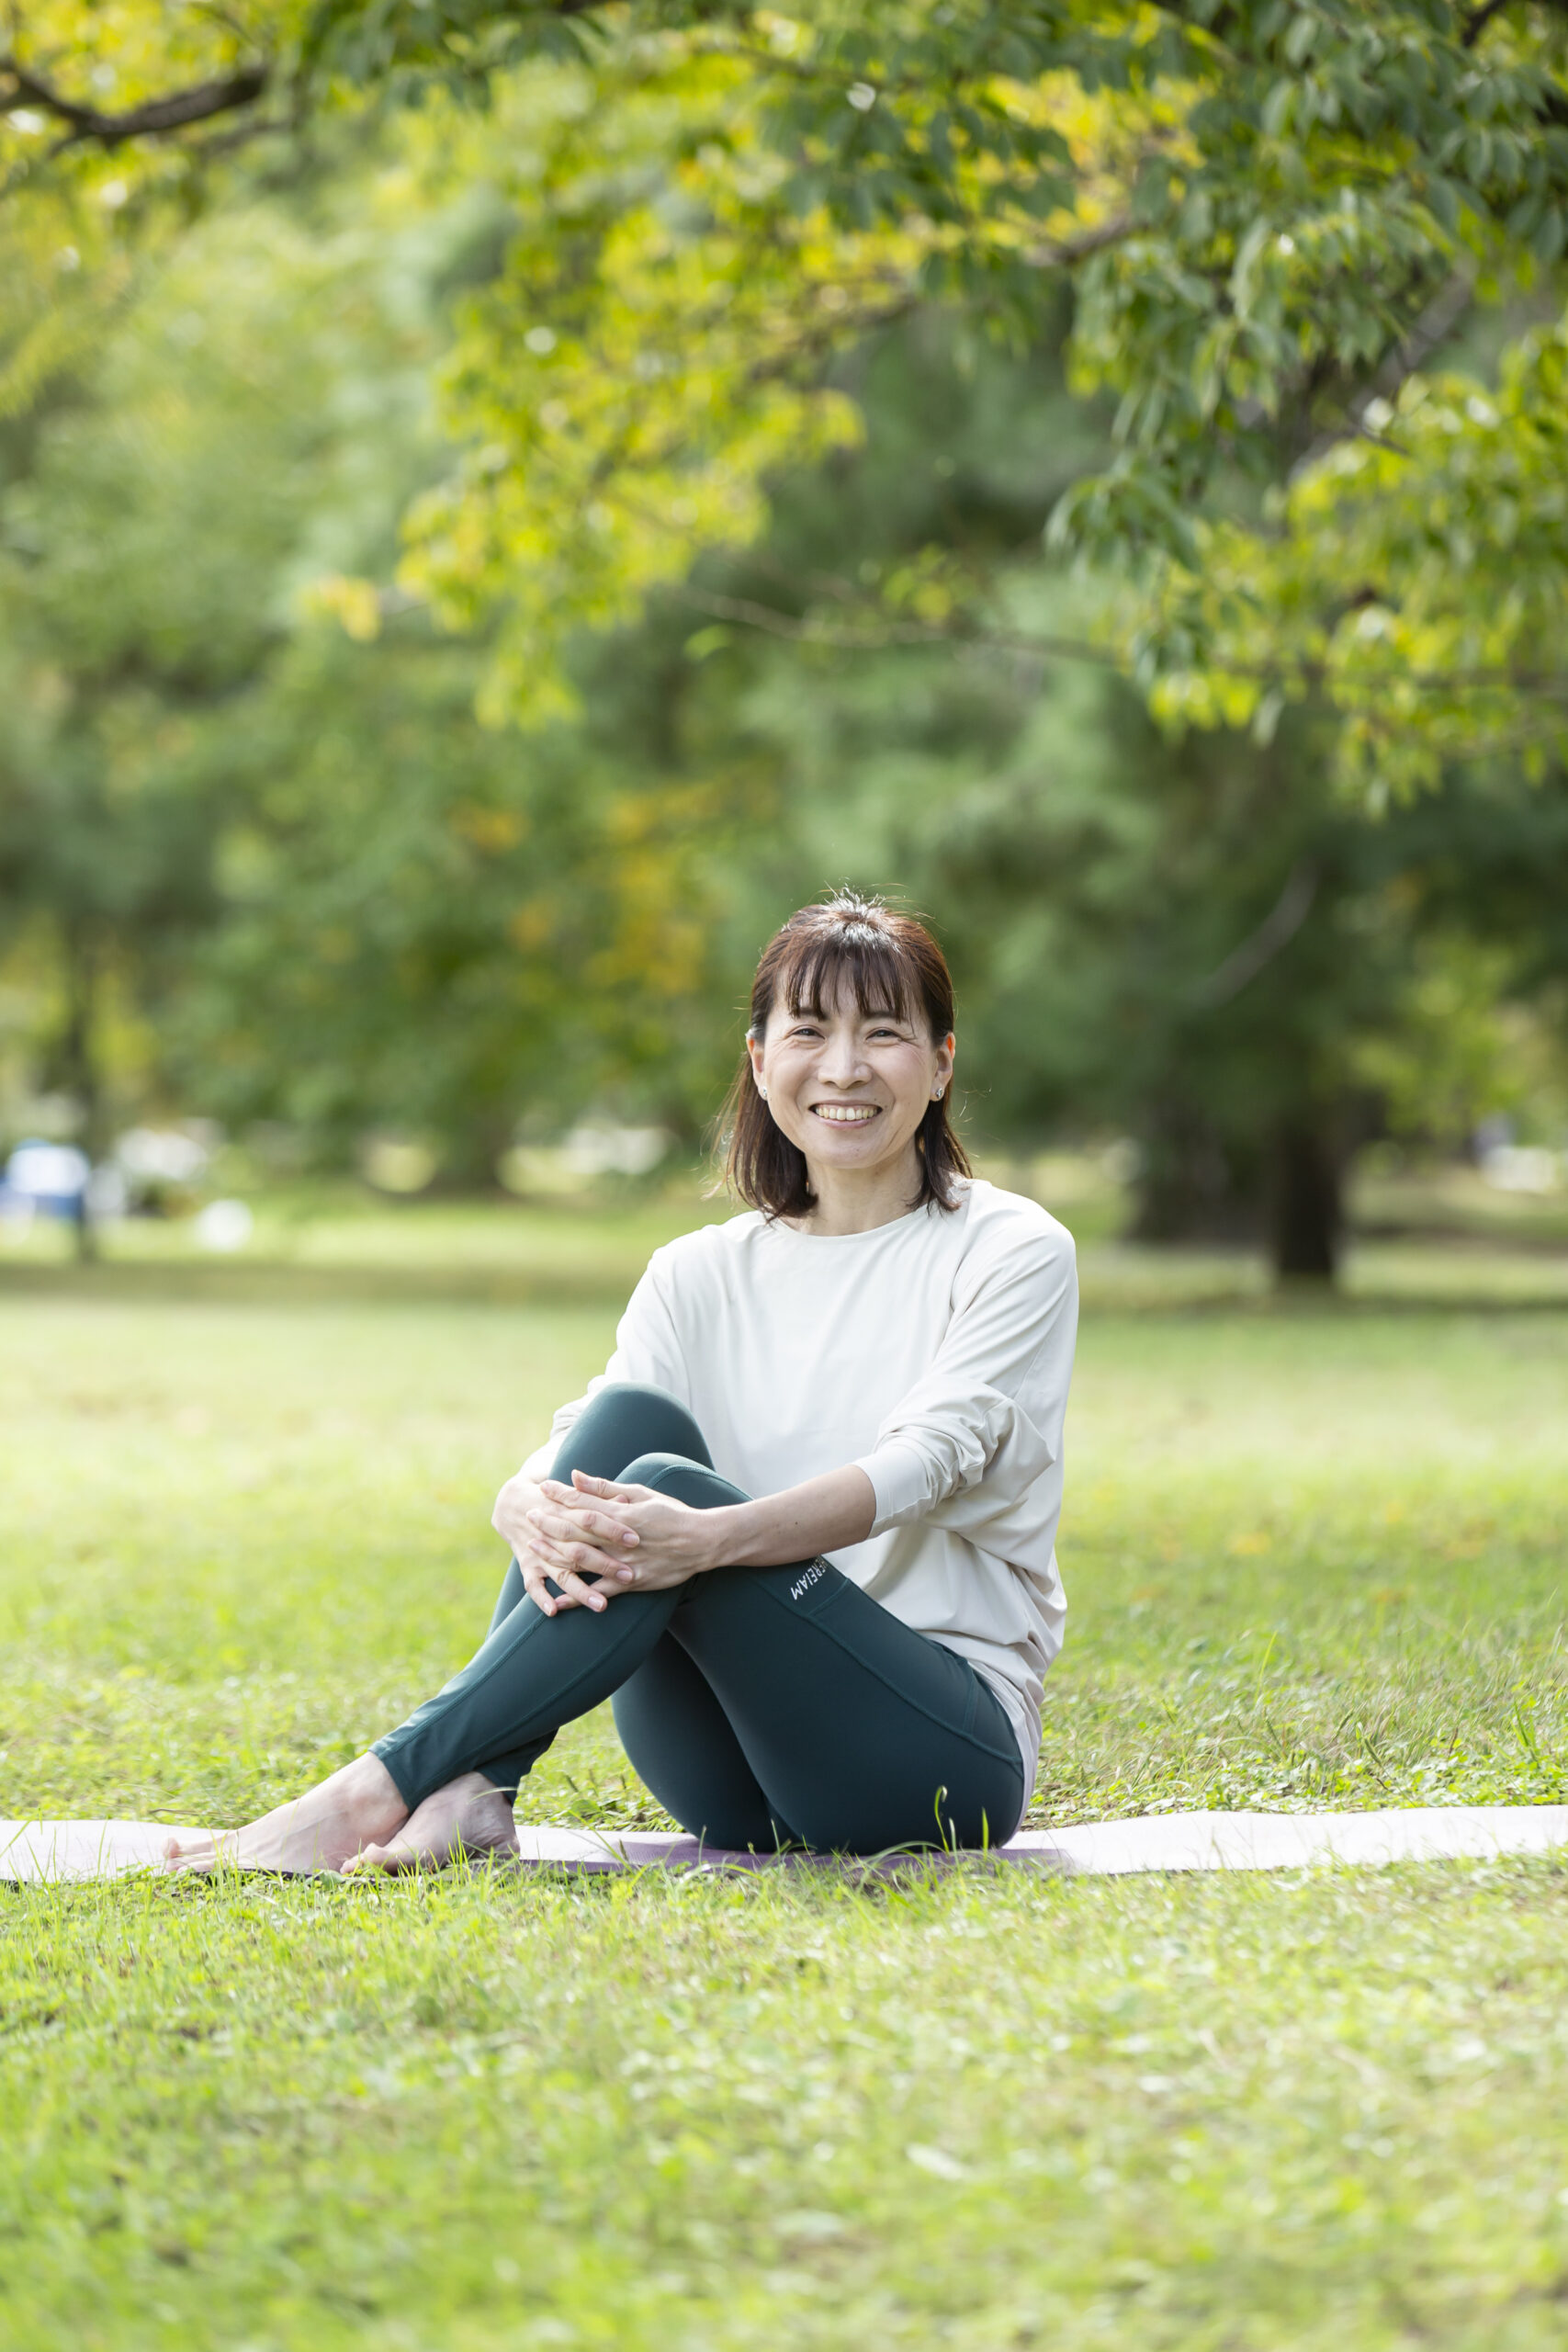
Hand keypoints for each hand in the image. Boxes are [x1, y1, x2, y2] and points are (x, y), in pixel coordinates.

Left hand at [522, 1472, 725, 1612]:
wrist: (702, 1543)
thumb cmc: (672, 1514)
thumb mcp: (642, 1494)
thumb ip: (607, 1488)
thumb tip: (577, 1475)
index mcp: (622, 1513)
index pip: (584, 1501)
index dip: (560, 1494)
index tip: (542, 1488)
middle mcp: (619, 1537)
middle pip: (576, 1529)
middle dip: (549, 1522)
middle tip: (529, 1515)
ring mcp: (624, 1562)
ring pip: (582, 1559)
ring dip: (554, 1554)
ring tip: (533, 1548)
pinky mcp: (631, 1582)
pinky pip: (600, 1592)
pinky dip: (577, 1597)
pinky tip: (556, 1599)